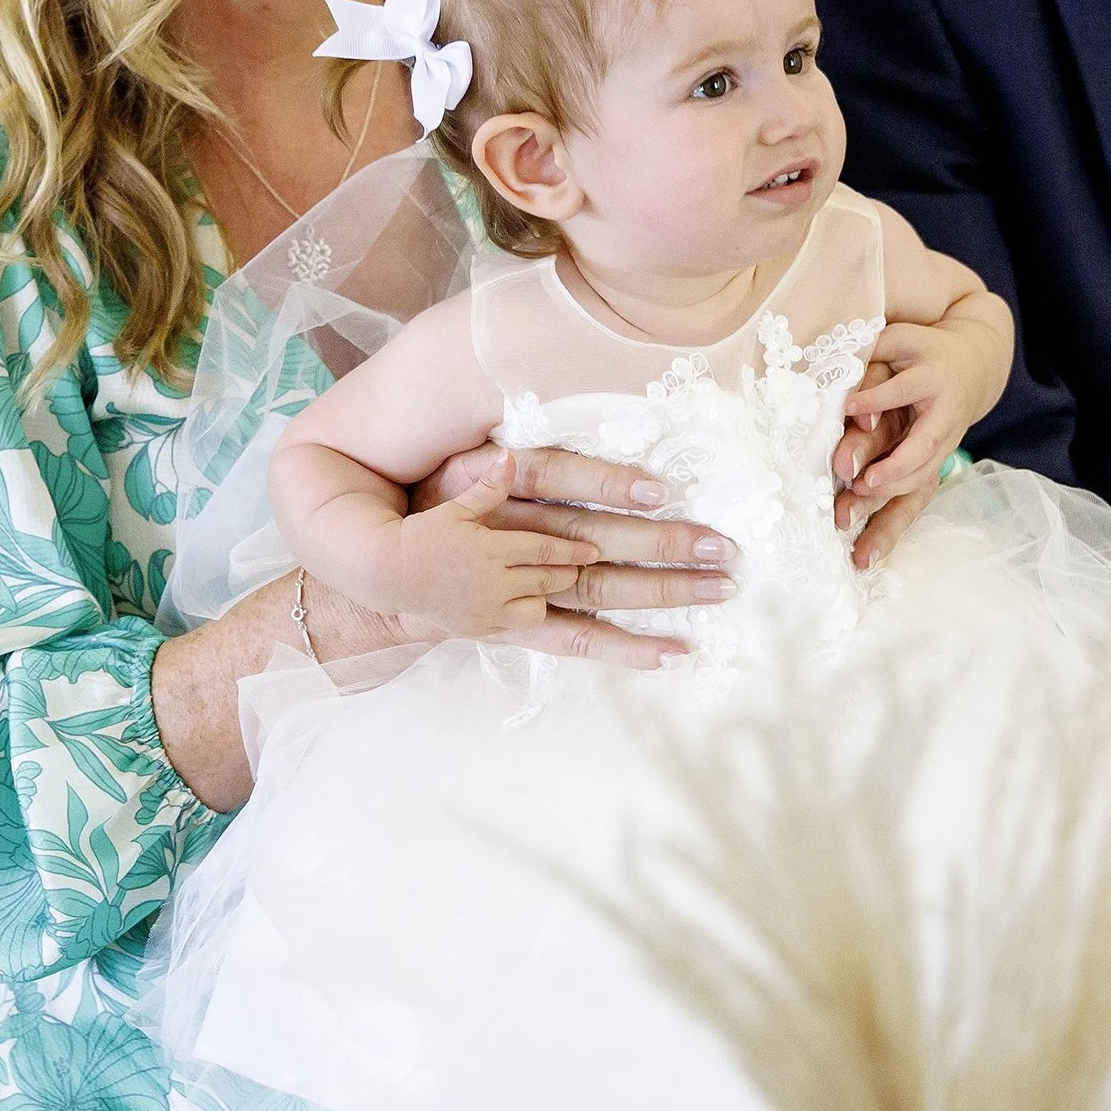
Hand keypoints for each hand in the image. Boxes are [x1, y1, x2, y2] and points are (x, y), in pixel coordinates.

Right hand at [395, 454, 597, 637]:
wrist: (388, 573)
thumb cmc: (422, 535)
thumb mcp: (455, 507)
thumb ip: (488, 486)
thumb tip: (510, 456)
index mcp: (491, 550)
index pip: (544, 551)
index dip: (572, 550)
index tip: (593, 550)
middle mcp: (493, 584)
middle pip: (547, 580)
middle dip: (567, 573)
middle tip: (579, 566)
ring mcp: (485, 611)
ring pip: (535, 609)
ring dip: (544, 597)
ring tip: (544, 585)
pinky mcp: (476, 629)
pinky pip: (513, 628)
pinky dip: (521, 615)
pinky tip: (520, 603)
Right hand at [412, 446, 736, 667]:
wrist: (390, 577)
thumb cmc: (433, 512)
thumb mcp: (455, 480)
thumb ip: (488, 473)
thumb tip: (508, 458)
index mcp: (504, 505)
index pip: (564, 492)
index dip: (608, 488)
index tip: (661, 490)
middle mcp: (519, 553)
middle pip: (599, 546)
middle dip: (661, 545)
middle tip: (720, 546)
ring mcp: (524, 597)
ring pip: (601, 592)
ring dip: (661, 593)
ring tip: (718, 589)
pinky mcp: (523, 629)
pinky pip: (581, 642)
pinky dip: (627, 648)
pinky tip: (675, 653)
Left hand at [832, 331, 974, 568]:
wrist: (973, 364)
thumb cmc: (919, 350)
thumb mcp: (897, 341)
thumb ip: (872, 361)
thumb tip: (848, 400)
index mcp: (933, 379)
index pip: (904, 390)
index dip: (878, 399)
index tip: (848, 408)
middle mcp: (944, 417)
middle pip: (922, 447)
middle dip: (892, 468)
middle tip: (858, 484)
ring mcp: (944, 446)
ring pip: (921, 480)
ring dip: (887, 505)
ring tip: (849, 524)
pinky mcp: (934, 468)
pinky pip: (915, 502)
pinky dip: (890, 529)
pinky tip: (864, 554)